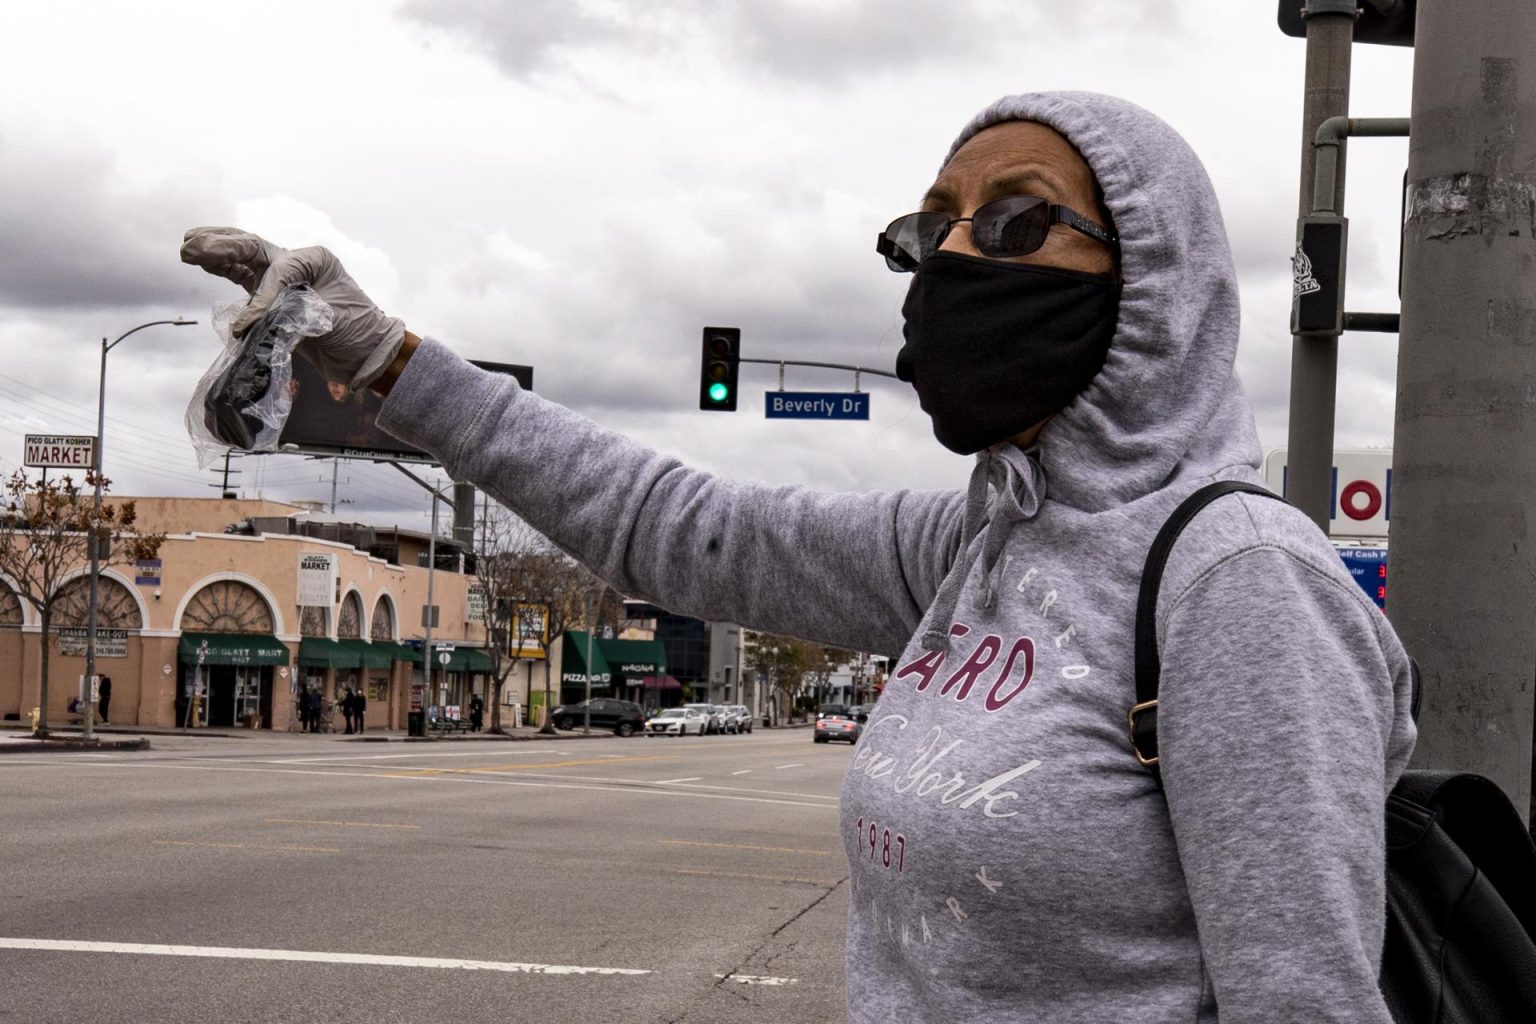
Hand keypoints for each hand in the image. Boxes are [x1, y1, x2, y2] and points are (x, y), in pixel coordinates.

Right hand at [180, 227, 406, 392]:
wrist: (367, 352)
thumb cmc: (358, 332)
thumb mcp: (332, 320)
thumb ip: (297, 316)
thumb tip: (259, 326)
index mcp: (315, 259)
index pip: (280, 271)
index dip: (263, 296)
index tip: (248, 324)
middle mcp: (297, 262)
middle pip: (252, 248)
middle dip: (221, 246)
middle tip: (190, 245)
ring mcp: (282, 277)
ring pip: (243, 258)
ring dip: (215, 253)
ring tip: (187, 248)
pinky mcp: (273, 295)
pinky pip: (243, 276)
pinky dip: (222, 269)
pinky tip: (202, 262)